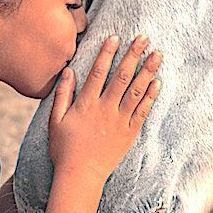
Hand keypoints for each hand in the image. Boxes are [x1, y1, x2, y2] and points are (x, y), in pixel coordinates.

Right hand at [48, 34, 161, 184]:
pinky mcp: (129, 133)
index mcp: (86, 104)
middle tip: (144, 37)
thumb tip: (68, 71)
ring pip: (136, 91)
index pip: (98, 72)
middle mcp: (105, 109)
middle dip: (133, 55)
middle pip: (122, 76)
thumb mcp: (55, 120)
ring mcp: (119, 121)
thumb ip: (62, 94)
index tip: (116, 37)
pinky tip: (157, 82)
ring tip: (157, 54)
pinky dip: (151, 96)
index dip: (107, 53)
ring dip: (148, 71)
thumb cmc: (64, 148)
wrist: (80, 175)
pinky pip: (142, 111)